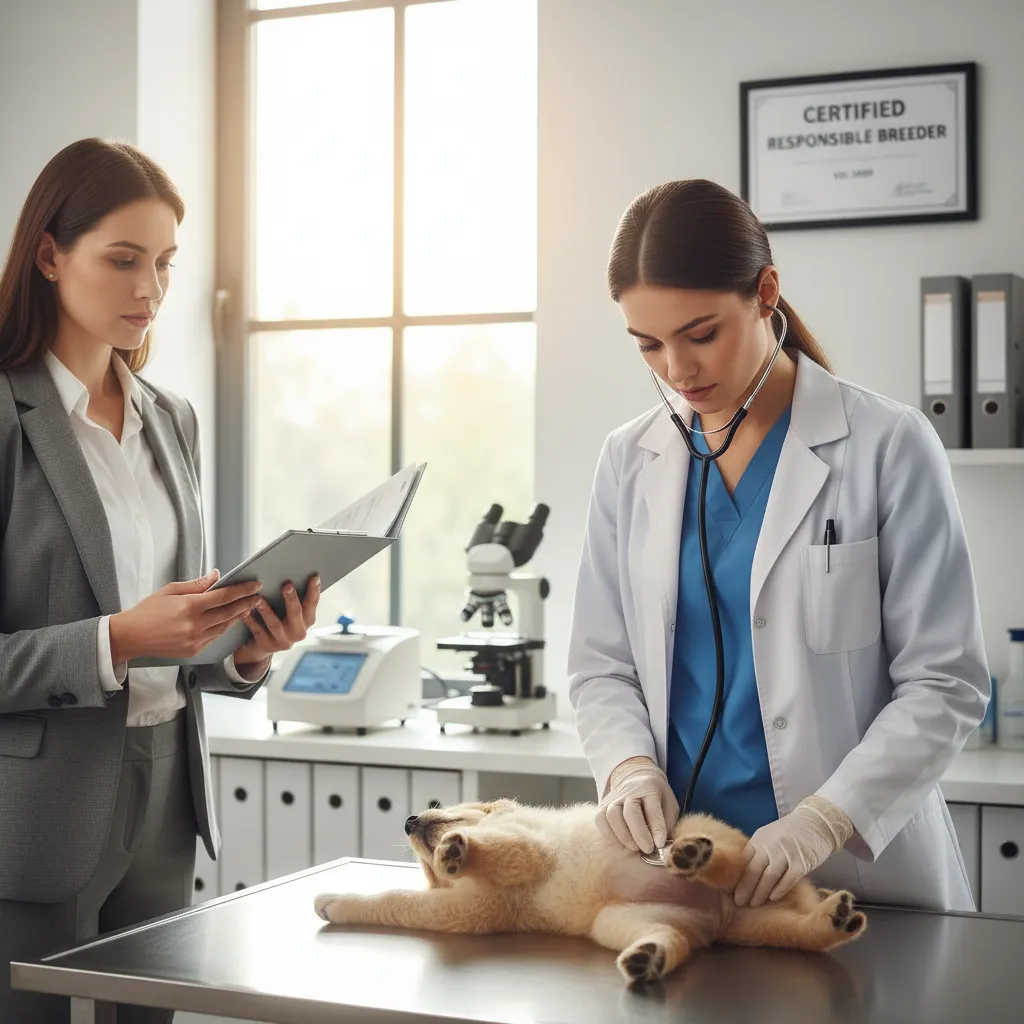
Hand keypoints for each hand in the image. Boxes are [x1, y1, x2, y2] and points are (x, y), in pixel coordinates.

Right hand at [109, 570, 263, 661]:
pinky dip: (224, 628)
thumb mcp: (170, 590)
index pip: (224, 596)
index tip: (255, 584)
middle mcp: (195, 625)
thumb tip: (217, 576)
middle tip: (258, 595)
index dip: (242, 590)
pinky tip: (230, 620)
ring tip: (248, 606)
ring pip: (224, 627)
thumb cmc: (147, 611)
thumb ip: (197, 585)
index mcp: (189, 606)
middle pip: (229, 612)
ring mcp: (195, 640)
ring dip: (238, 616)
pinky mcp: (193, 651)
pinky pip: (214, 638)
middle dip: (246, 603)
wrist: (130, 637)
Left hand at [232, 574, 320, 672]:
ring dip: (267, 610)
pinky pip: (258, 631)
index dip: (314, 590)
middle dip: (292, 599)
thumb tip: (292, 573)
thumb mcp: (290, 612)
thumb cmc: (279, 620)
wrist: (264, 645)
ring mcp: (283, 641)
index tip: (314, 577)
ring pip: (275, 624)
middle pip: (296, 614)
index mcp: (307, 620)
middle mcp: (298, 632)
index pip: (312, 603)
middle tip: (287, 585)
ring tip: (259, 598)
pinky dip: (251, 621)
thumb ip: (294, 598)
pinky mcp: (267, 645)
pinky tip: (245, 611)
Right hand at [596, 756, 679, 853]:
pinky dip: (609, 834)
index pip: (652, 808)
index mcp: (650, 788)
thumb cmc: (656, 797)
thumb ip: (667, 823)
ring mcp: (614, 797)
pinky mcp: (603, 805)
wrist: (636, 778)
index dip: (656, 828)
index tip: (660, 844)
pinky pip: (600, 820)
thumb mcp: (669, 804)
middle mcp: (630, 791)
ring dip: (623, 836)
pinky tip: (620, 842)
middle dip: (639, 834)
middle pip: (630, 811)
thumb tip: (663, 846)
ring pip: (612, 815)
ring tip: (634, 847)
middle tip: (648, 849)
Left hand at [733, 796, 854, 906]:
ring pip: (769, 875)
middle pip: (753, 869)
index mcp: (759, 839)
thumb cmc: (790, 833)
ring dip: (760, 891)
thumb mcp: (769, 837)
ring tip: (753, 904)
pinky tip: (773, 898)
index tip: (729, 890)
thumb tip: (743, 874)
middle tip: (738, 902)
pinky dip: (780, 889)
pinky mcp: (802, 860)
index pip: (743, 860)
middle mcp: (770, 844)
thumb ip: (758, 852)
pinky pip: (789, 877)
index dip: (736, 876)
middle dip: (744, 888)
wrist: (816, 821)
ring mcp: (786, 852)